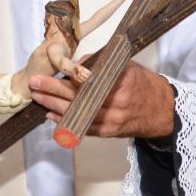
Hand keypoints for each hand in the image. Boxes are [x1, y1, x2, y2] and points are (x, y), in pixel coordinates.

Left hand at [28, 63, 174, 138]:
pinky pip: (82, 127)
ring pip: (77, 114)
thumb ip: (100, 64)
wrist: (161, 110)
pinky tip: (51, 114)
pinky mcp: (108, 132)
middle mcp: (115, 104)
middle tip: (34, 84)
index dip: (64, 79)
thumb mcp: (125, 66)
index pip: (86, 82)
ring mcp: (111, 121)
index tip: (47, 73)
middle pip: (77, 98)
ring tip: (37, 97)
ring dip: (54, 106)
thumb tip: (74, 63)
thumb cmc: (142, 83)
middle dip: (52, 91)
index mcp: (120, 84)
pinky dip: (65, 121)